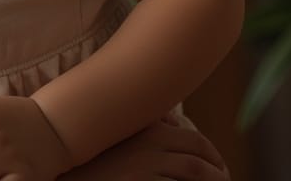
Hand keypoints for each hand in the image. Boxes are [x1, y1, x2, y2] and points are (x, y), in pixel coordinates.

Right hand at [59, 115, 229, 180]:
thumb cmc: (90, 156)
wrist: (65, 173)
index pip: (194, 139)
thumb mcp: (114, 132)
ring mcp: (146, 168)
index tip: (219, 167)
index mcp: (145, 128)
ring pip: (196, 173)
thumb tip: (170, 116)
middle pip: (199, 156)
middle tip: (225, 180)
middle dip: (219, 171)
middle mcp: (148, 144)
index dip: (213, 155)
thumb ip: (141, 123)